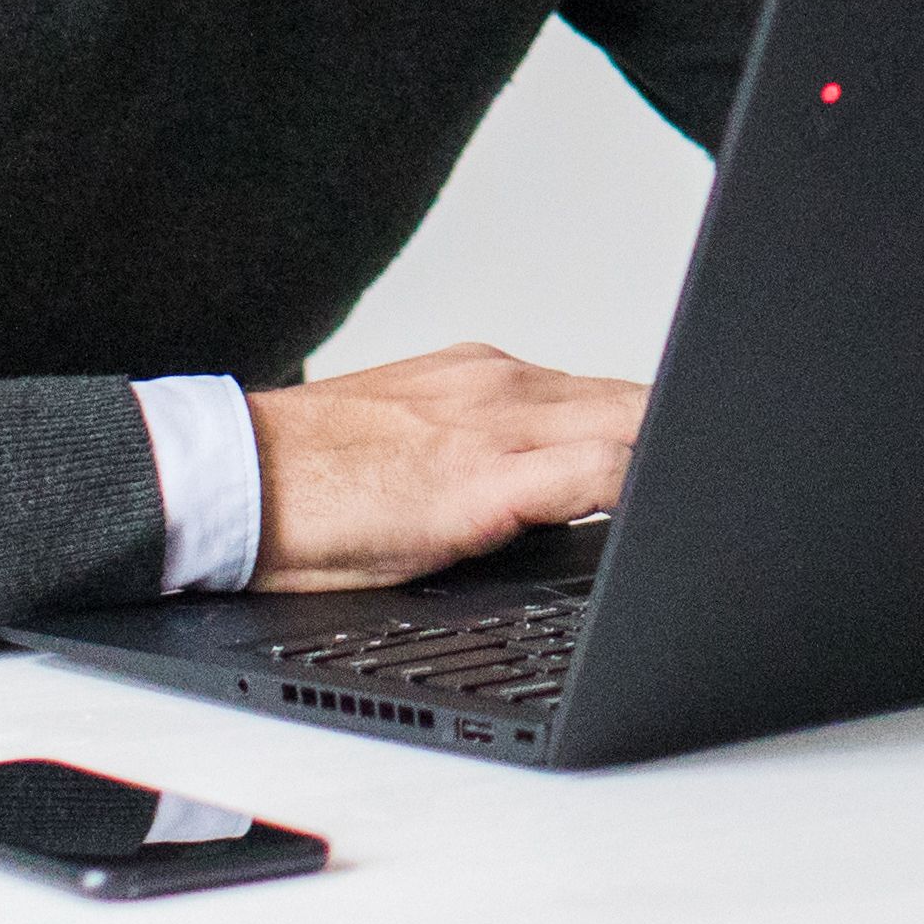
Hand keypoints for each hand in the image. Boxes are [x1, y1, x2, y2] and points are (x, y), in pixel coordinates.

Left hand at [246, 342, 647, 593]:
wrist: (242, 476)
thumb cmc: (319, 536)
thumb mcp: (436, 564)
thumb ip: (531, 525)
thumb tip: (598, 508)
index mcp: (490, 469)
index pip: (622, 462)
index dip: (665, 492)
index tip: (677, 516)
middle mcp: (495, 404)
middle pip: (633, 409)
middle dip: (668, 448)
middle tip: (681, 492)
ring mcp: (483, 372)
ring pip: (600, 388)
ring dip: (629, 425)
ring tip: (633, 470)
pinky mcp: (467, 359)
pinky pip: (553, 376)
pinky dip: (578, 408)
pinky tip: (565, 439)